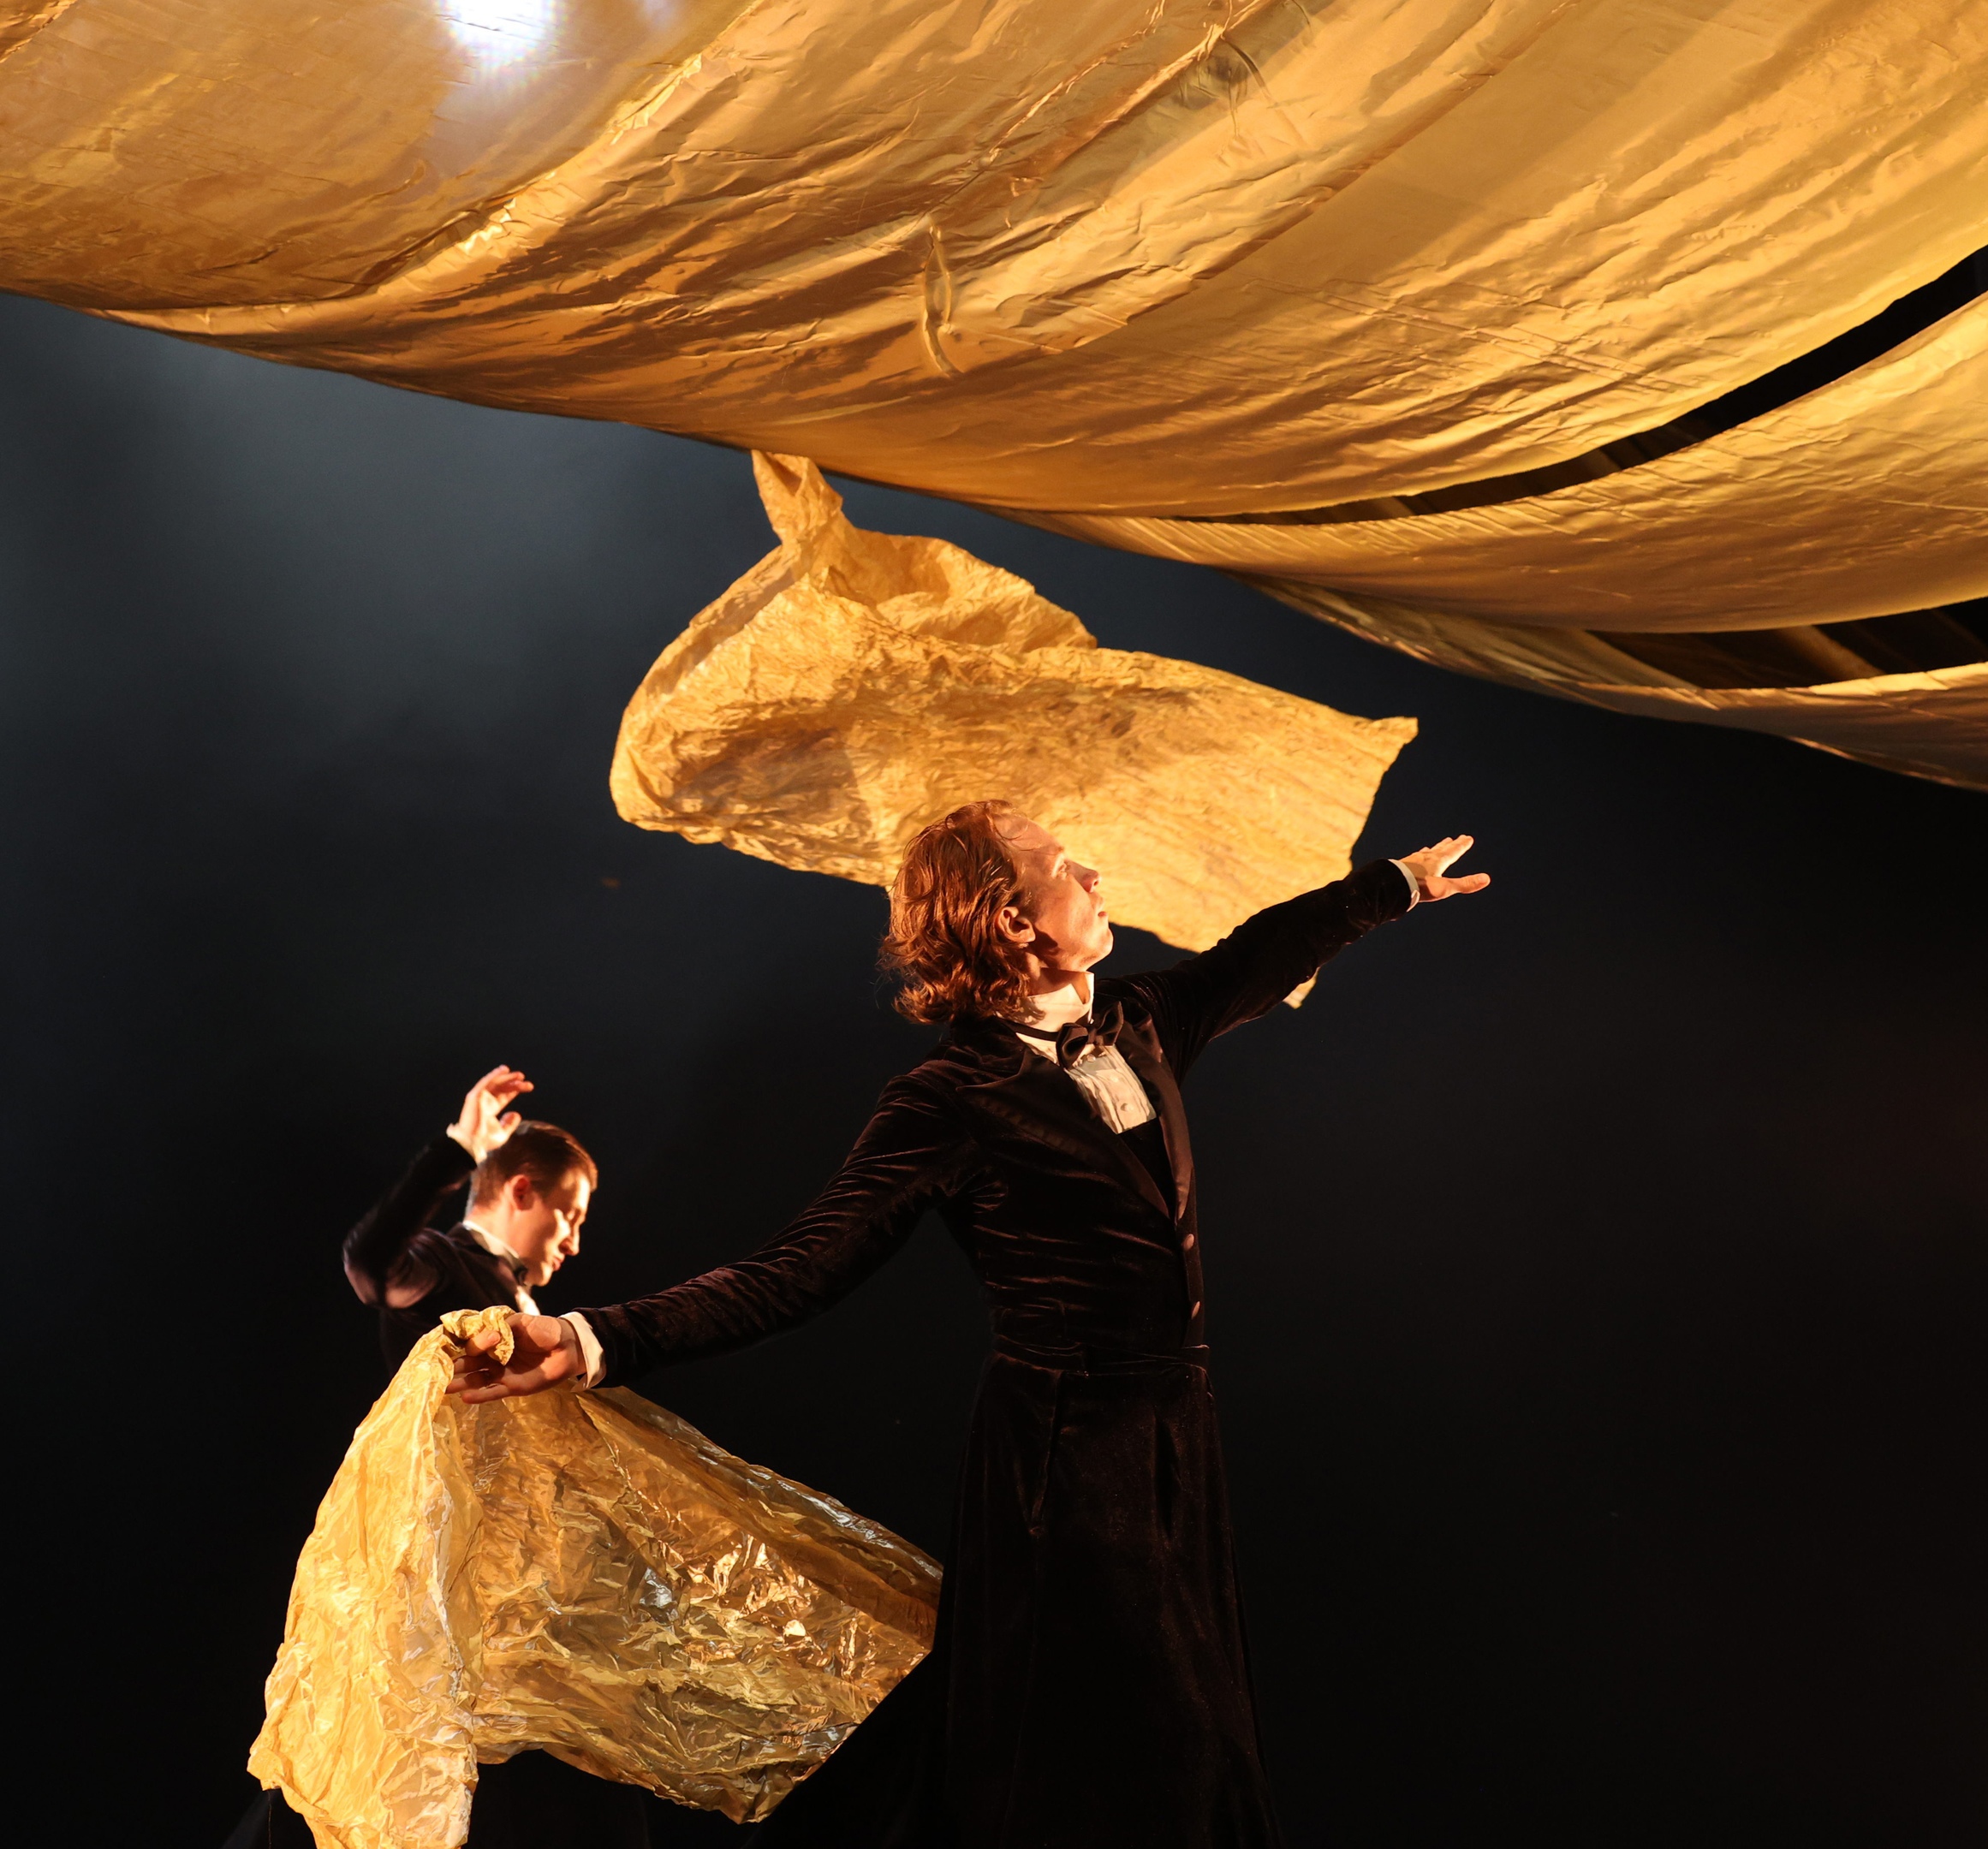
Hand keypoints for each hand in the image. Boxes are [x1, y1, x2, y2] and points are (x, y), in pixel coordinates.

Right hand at [445, 1313, 582, 1402]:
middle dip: (455, 1367)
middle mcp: (493, 1357)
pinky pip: (492, 1392)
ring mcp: (501, 1373)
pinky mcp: (512, 1387)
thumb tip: (484, 1333)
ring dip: (461, 1383)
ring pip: (477, 1379)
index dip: (464, 1344)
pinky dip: (480, 1395)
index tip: (451, 1346)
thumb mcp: (522, 1322)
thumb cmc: (545, 1330)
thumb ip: (503, 1326)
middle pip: (470, 1363)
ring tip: (446, 1388)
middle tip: (437, 1372)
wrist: (568, 1346)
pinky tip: (466, 1398)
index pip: (472, 1343)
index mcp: (494, 1340)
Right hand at [448, 1065, 533, 1163]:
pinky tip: (503, 1070)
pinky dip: (494, 1075)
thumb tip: (516, 1114)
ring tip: (519, 1075)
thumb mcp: (502, 1133)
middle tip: (527, 1082)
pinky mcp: (474, 1096)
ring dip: (506, 1077)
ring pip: (494, 1083)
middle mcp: (485, 1102)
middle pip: (502, 1088)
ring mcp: (479, 1098)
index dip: (515, 1089)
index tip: (527, 1086)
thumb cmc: (484, 1141)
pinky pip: (485, 1083)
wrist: (472, 1143)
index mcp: (491, 1109)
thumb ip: (510, 1124)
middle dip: (514, 1084)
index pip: (504, 1095)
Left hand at [1398, 835, 1489, 902]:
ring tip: (1436, 846)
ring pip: (1427, 852)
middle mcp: (1426, 858)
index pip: (1453, 852)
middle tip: (1456, 838)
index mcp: (1438, 862)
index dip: (1461, 846)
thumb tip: (1486, 879)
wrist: (1391, 885)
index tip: (1468, 838)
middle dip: (1450, 844)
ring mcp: (1413, 861)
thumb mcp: (1445, 887)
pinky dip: (1419, 856)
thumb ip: (1464, 884)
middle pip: (1441, 849)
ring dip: (1434, 849)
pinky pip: (1414, 858)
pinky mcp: (1402, 865)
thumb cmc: (1419, 887)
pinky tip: (1415, 857)